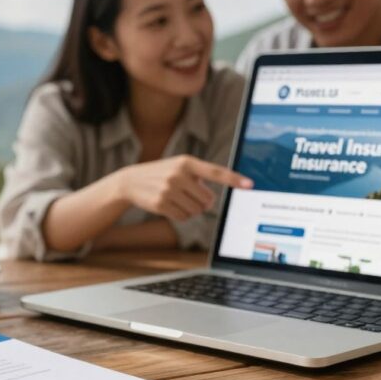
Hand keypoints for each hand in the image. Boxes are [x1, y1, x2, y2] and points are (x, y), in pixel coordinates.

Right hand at [114, 155, 252, 220]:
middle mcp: (179, 174)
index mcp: (187, 162)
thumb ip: (198, 177)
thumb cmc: (162, 174)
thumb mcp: (178, 166)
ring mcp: (169, 189)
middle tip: (189, 196)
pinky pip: (183, 217)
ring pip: (196, 210)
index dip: (234, 179)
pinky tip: (169, 206)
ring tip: (176, 199)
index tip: (250, 185)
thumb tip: (211, 201)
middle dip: (202, 202)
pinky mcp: (161, 204)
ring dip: (190, 209)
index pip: (216, 171)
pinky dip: (180, 215)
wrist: (131, 181)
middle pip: (208, 200)